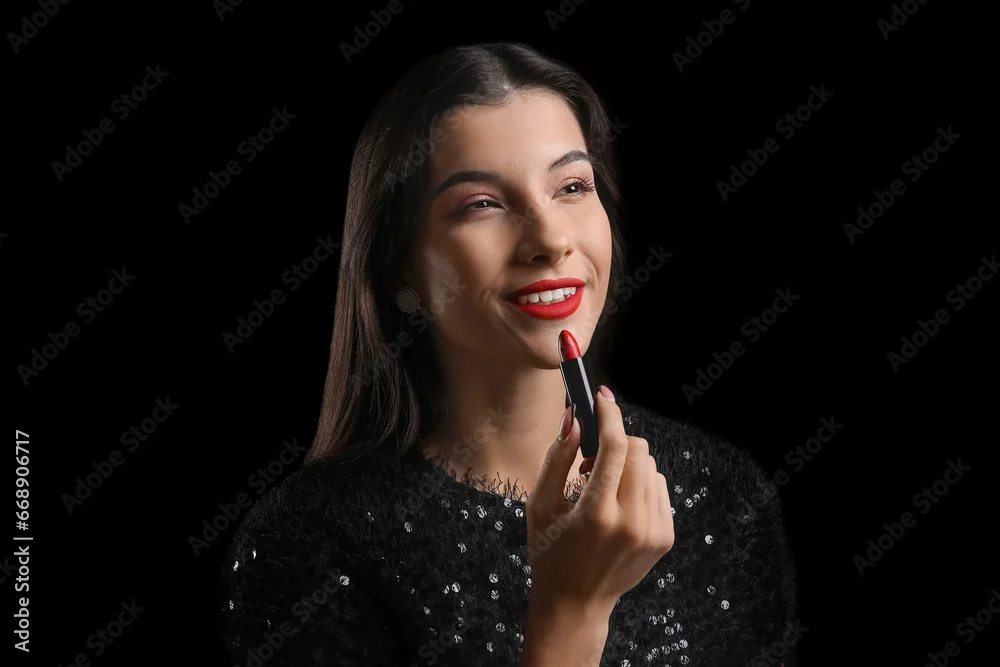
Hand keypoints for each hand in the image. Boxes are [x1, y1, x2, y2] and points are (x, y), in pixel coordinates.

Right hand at [525, 385, 673, 615]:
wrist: (575, 604)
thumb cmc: (550, 552)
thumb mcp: (540, 505)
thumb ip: (557, 458)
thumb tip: (574, 418)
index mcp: (597, 514)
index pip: (615, 447)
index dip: (609, 415)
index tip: (601, 397)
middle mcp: (632, 522)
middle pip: (638, 451)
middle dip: (616, 442)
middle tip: (590, 460)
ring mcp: (653, 531)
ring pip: (650, 467)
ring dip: (627, 465)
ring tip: (601, 488)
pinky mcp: (665, 537)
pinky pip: (659, 488)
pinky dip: (639, 485)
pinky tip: (618, 505)